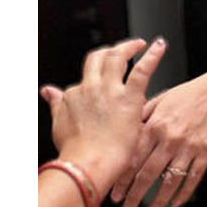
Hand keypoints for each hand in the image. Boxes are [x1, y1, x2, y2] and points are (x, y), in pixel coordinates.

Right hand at [40, 37, 166, 195]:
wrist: (88, 163)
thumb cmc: (76, 152)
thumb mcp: (60, 124)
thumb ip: (56, 104)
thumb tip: (47, 90)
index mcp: (74, 95)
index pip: (86, 80)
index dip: (95, 81)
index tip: (105, 86)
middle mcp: (90, 87)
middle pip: (97, 58)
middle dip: (109, 50)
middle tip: (122, 50)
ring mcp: (109, 90)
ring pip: (116, 57)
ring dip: (129, 47)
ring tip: (140, 44)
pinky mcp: (129, 97)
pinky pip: (142, 69)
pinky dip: (153, 56)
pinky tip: (160, 45)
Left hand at [110, 68, 206, 206]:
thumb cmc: (190, 93)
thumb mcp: (159, 99)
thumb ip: (141, 118)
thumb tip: (125, 135)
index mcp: (154, 126)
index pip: (133, 159)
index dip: (122, 179)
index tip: (115, 193)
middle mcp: (169, 139)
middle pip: (147, 174)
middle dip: (134, 196)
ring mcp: (188, 147)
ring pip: (170, 181)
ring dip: (158, 201)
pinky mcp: (206, 152)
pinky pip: (193, 178)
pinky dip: (184, 193)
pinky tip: (176, 204)